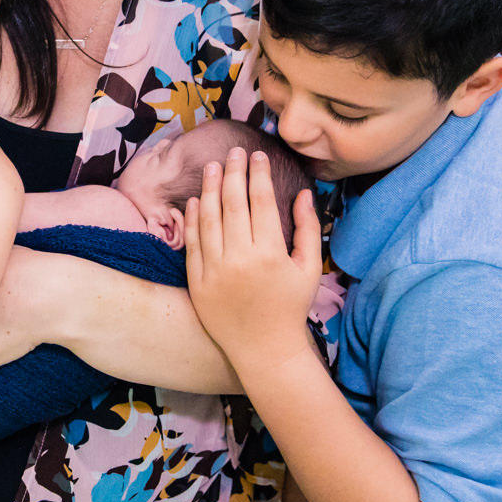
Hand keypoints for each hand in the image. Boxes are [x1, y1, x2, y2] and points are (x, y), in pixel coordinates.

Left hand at [184, 145, 323, 363]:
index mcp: (271, 253)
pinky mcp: (197, 282)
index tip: (257, 155)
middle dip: (233, 172)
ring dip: (210, 188)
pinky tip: (196, 200)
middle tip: (233, 152)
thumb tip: (305, 193)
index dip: (258, 174)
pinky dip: (192, 219)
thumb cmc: (290, 307)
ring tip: (212, 167)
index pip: (261, 201)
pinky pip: (192, 243)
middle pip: (233, 203)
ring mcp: (215, 270)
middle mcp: (240, 259)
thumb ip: (308, 228)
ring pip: (209, 219)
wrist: (263, 349)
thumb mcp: (309, 268)